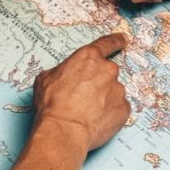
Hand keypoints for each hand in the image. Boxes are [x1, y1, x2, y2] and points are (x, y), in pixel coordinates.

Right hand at [32, 33, 130, 150]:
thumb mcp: (46, 79)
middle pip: (107, 72)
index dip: (115, 42)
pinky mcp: (124, 109)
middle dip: (99, 82)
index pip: (107, 44)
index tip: (123, 40)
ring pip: (113, 92)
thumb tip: (62, 77)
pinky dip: (109, 113)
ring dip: (104, 99)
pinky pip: (118, 109)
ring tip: (87, 112)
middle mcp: (107, 70)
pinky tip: (96, 120)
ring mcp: (118, 90)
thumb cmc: (52, 104)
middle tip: (84, 97)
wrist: (64, 130)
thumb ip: (61, 72)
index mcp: (89, 58)